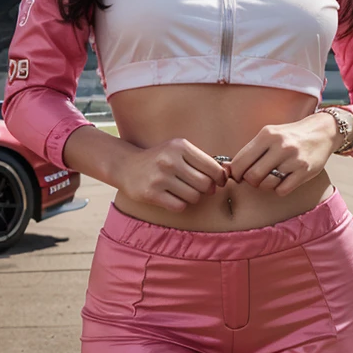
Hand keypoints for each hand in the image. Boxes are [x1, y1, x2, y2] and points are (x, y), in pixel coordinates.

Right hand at [112, 137, 228, 212]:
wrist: (126, 165)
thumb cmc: (160, 158)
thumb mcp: (178, 150)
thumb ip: (201, 160)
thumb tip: (226, 174)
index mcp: (180, 146)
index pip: (212, 166)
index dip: (220, 177)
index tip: (218, 181)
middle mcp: (169, 160)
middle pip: (204, 184)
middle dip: (206, 189)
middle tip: (200, 188)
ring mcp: (159, 178)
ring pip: (193, 196)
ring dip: (192, 197)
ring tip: (183, 190)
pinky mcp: (151, 194)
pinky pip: (179, 206)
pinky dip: (180, 204)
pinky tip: (172, 196)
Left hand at [229, 112, 340, 195]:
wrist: (322, 132)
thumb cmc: (290, 136)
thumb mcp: (269, 134)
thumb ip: (250, 151)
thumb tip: (226, 169)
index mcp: (267, 134)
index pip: (240, 162)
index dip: (235, 173)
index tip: (239, 175)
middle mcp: (280, 146)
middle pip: (252, 176)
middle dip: (250, 181)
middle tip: (256, 177)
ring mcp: (294, 159)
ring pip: (267, 184)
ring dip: (265, 185)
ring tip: (271, 177)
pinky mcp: (305, 171)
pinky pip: (282, 189)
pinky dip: (279, 188)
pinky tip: (284, 180)